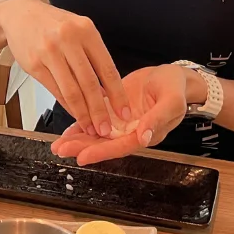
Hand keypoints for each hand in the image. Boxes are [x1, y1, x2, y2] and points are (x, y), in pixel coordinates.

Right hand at [0, 0, 128, 137]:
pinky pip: (55, 90)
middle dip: (100, 110)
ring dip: (83, 113)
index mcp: (85, 30)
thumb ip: (93, 56)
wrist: (20, 15)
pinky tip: (75, 114)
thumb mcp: (78, 30)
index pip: (107, 68)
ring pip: (71, 90)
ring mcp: (49, 52)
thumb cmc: (53, 24)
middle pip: (89, 83)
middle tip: (106, 128)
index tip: (124, 111)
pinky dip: (67, 106)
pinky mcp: (34, 64)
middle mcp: (68, 39)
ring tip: (91, 127)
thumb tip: (108, 90)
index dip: (118, 94)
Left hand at [51, 64, 194, 165]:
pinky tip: (67, 130)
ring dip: (78, 139)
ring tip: (58, 144)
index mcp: (146, 133)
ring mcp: (121, 122)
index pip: (120, 147)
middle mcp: (130, 132)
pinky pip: (95, 118)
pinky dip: (81, 123)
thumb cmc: (175, 88)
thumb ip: (158, 119)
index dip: (101, 152)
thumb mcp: (172, 101)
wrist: (171, 76)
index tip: (82, 157)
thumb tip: (144, 136)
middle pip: (104, 144)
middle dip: (81, 147)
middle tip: (60, 150)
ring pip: (96, 133)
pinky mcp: (113, 110)